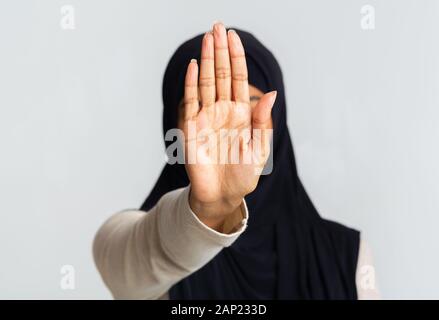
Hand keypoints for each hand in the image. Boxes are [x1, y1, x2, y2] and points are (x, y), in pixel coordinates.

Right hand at [182, 22, 276, 230]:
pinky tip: (194, 66)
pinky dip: (191, 84)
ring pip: (206, 83)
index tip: (234, 36)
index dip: (237, 57)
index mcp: (242, 113)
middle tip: (217, 26)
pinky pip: (191, 102)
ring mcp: (207, 117)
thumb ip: (262, 121)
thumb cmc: (244, 174)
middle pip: (222, 75)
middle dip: (220, 51)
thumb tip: (270, 93)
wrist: (222, 195)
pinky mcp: (191, 128)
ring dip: (207, 60)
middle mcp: (224, 111)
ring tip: (207, 38)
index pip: (238, 79)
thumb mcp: (259, 149)